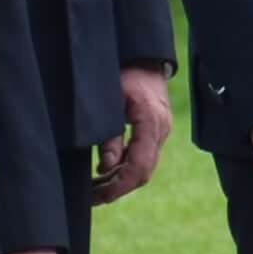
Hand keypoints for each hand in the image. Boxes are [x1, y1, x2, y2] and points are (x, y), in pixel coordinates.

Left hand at [92, 64, 173, 205]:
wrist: (142, 55)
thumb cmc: (123, 72)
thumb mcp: (109, 101)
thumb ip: (109, 135)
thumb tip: (105, 168)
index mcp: (150, 121)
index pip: (140, 165)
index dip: (118, 185)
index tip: (96, 196)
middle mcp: (161, 128)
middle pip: (144, 171)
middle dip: (118, 188)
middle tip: (91, 198)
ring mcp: (162, 129)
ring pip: (145, 166)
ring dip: (121, 180)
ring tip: (93, 189)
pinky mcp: (156, 129)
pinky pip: (144, 156)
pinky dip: (126, 168)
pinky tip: (106, 172)